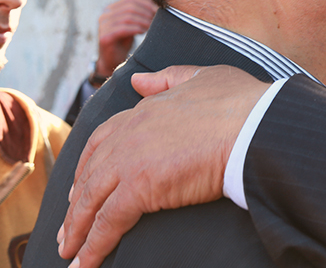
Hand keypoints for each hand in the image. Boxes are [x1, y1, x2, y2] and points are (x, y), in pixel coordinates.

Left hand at [58, 65, 268, 267]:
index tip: (81, 185)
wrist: (256, 123)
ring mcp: (131, 161)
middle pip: (90, 173)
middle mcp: (129, 134)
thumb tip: (137, 80)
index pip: (103, 140)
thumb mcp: (202, 76)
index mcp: (143, 110)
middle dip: (76, 202)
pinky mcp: (140, 188)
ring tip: (70, 252)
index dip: (89, 165)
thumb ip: (168, 78)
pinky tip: (86, 263)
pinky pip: (107, 223)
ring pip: (91, 200)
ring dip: (77, 229)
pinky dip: (93, 246)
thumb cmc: (242, 101)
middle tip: (69, 227)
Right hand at [95, 0, 156, 75]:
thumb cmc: (125, 40)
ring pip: (127, 17)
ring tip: (151, 26)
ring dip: (143, 21)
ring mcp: (103, 26)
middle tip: (156, 19)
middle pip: (130, 6)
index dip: (146, 3)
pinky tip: (143, 32)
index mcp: (111, 8)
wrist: (113, 59)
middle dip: (146, 12)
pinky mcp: (104, 37)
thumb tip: (156, 0)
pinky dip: (136, 28)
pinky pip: (123, 28)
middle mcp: (104, 15)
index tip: (158, 10)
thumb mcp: (132, 23)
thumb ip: (139, 11)